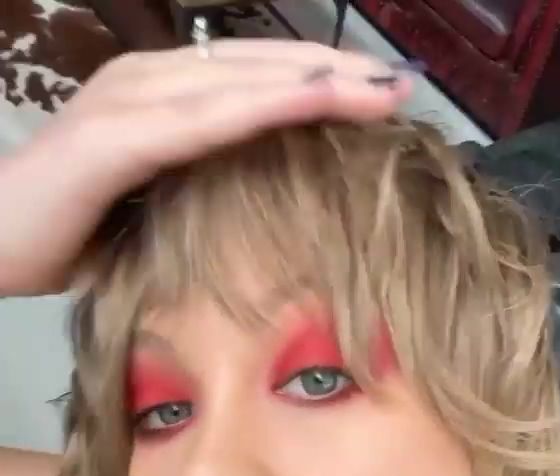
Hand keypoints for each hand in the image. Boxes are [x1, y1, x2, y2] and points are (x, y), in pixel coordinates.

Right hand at [0, 39, 409, 296]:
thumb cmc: (62, 231)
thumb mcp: (147, 207)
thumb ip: (194, 195)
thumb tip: (250, 221)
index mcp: (161, 95)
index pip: (255, 78)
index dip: (319, 81)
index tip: (380, 96)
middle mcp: (151, 80)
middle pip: (262, 65)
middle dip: (337, 72)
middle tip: (403, 86)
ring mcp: (133, 100)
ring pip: (244, 81)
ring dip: (318, 80)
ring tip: (383, 88)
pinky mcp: (117, 137)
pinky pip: (206, 117)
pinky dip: (265, 105)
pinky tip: (316, 100)